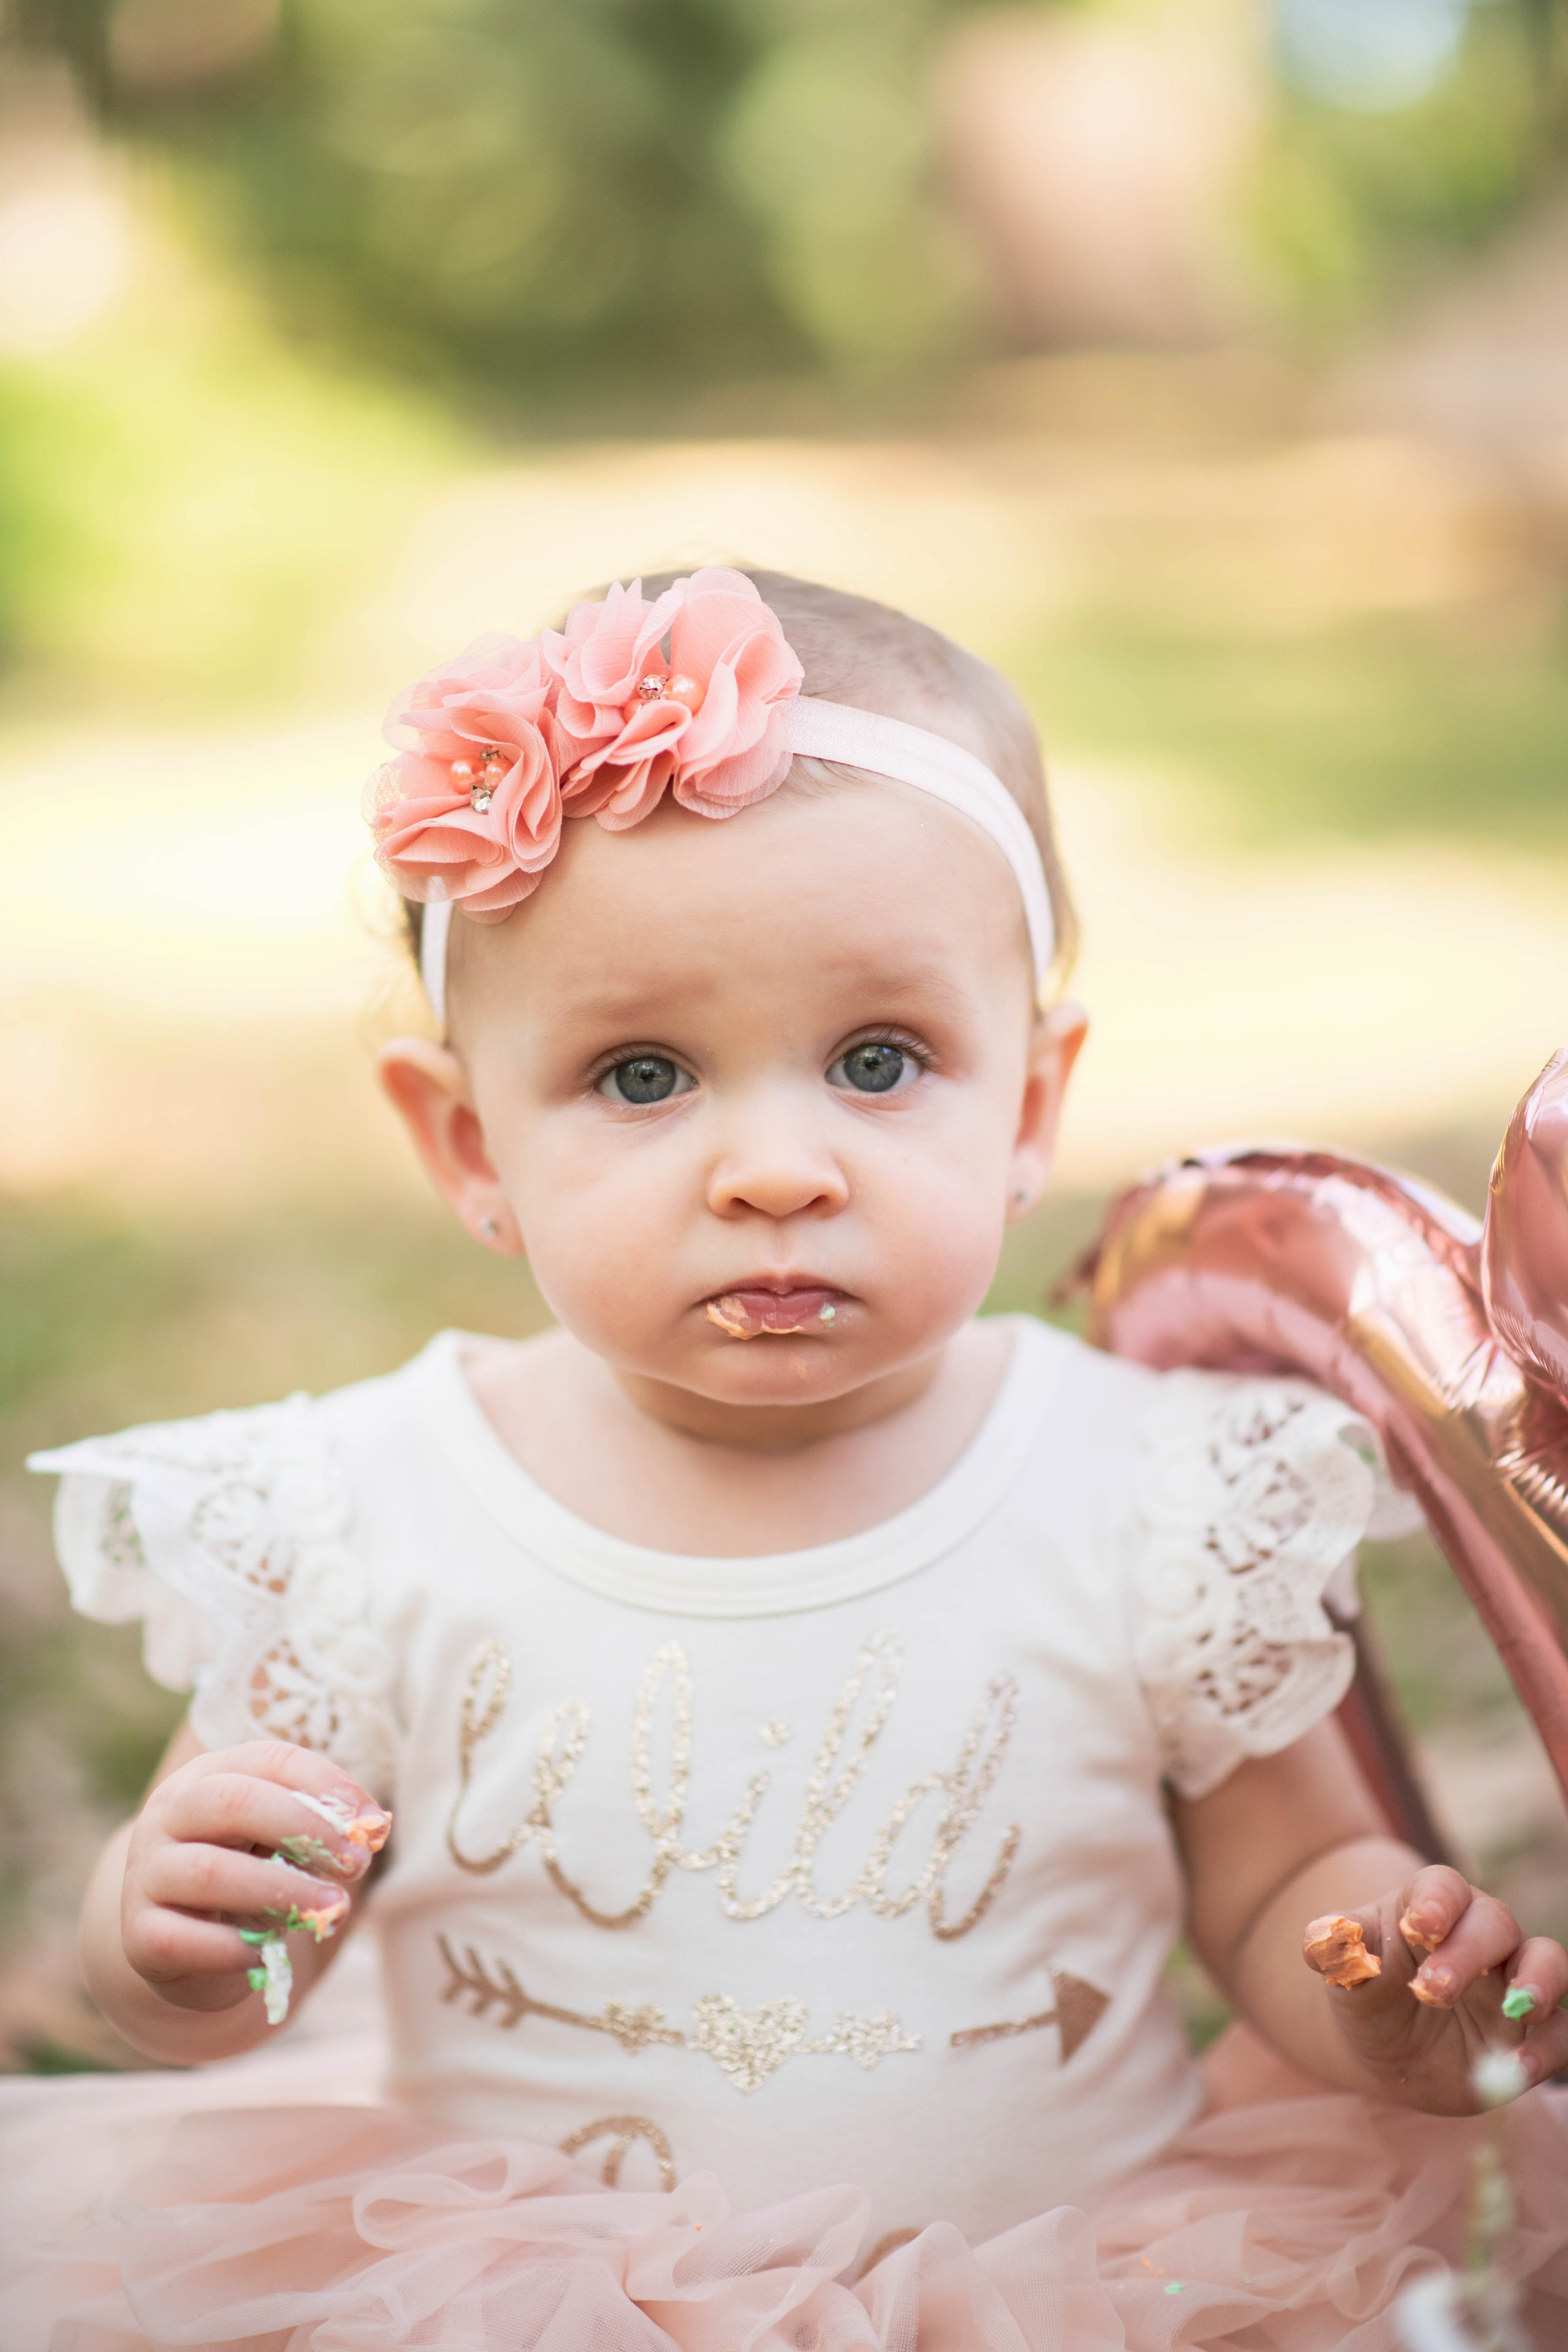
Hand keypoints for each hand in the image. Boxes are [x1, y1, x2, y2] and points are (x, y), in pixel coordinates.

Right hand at [119, 1740, 389, 2016]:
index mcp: (209, 1776)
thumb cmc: (248, 1874)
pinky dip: (232, 1947)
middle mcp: (168, 1814)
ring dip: (282, 1892)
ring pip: (211, 1872)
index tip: (374, 1823)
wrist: (184, 1943)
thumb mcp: (281, 1842)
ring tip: (333, 1909)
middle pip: (235, 1801)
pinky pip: (182, 1940)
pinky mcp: (138, 1936)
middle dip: (305, 1830)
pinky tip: (265, 1952)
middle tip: (355, 1864)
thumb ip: (319, 1827)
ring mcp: (146, 1874)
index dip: (328, 1786)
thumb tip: (374, 1828)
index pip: (271, 1760)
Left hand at [1303, 1864, 1567, 2111]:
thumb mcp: (1345, 1974)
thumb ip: (1339, 1954)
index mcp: (1430, 1908)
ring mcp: (1511, 1981)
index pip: (1443, 1886)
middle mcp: (1480, 1935)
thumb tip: (1322, 1941)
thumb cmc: (1367, 1991)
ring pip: (1547, 1960)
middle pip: (1493, 1922)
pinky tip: (1518, 2068)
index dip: (1435, 1902)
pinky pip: (1561, 2031)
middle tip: (1432, 1991)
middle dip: (1467, 1953)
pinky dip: (1549, 2046)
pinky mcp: (1531, 2031)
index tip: (1417, 1926)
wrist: (1386, 2047)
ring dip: (1539, 1981)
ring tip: (1520, 2006)